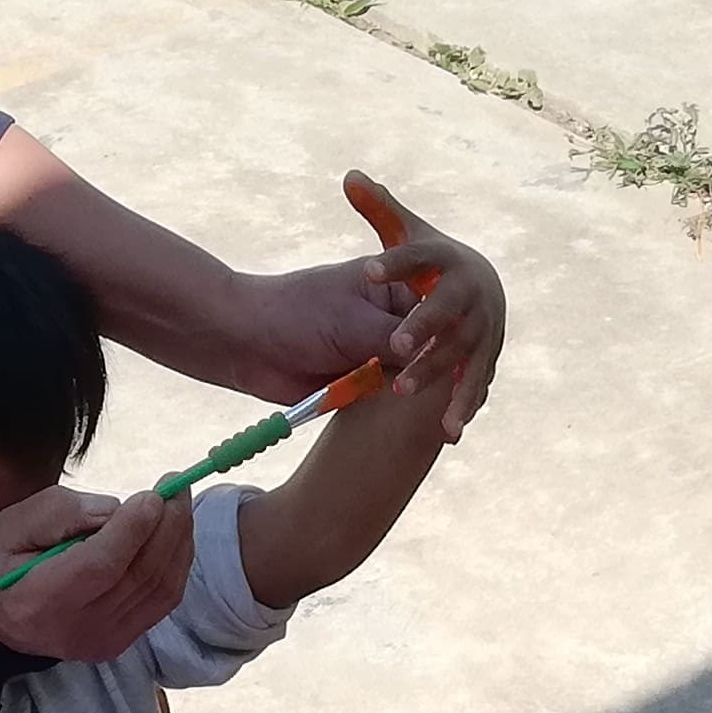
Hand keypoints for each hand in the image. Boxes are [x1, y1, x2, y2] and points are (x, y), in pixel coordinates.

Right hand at [0, 485, 193, 663]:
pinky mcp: (121, 642)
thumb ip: (61, 513)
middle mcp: (78, 628)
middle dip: (166, 526)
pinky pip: (162, 602)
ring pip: (159, 589)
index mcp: (40, 600)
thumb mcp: (11, 523)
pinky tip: (175, 534)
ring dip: (178, 542)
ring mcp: (104, 640)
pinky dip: (176, 564)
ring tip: (178, 503)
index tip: (152, 495)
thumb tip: (115, 510)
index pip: (100, 566)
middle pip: (138, 576)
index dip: (132, 530)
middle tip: (174, 486)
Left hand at [216, 183, 506, 436]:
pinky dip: (409, 411)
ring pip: (419, 375)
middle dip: (445, 367)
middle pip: (434, 345)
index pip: (439, 309)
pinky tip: (431, 425)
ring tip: (450, 418)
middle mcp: (392, 318)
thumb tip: (443, 356)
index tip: (467, 354)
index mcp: (393, 287)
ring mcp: (379, 351)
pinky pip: (396, 398)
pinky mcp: (365, 381)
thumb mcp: (353, 324)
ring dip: (429, 392)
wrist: (244, 343)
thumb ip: (399, 341)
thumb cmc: (295, 316)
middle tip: (462, 391)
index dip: (453, 333)